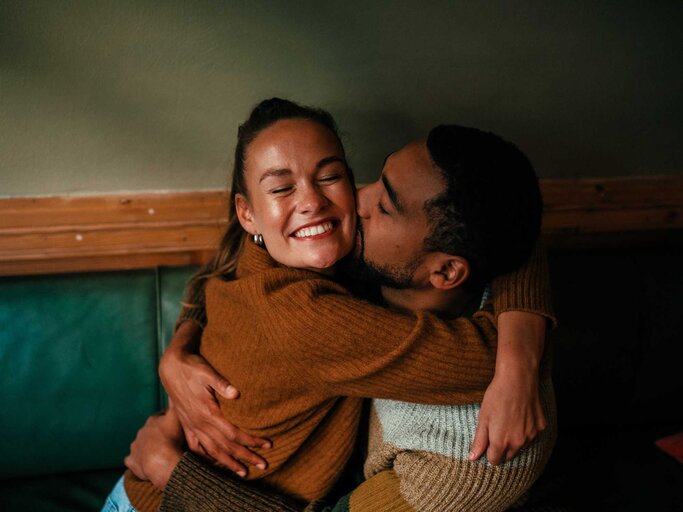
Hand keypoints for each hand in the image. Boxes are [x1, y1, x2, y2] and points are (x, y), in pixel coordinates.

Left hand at [124, 409, 183, 489]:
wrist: (162, 463)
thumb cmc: (171, 438)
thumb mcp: (177, 416)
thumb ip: (174, 402)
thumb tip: (172, 386)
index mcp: (152, 421)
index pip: (160, 416)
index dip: (167, 420)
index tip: (174, 424)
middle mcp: (141, 432)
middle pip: (150, 430)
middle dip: (157, 434)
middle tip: (169, 439)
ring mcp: (135, 447)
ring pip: (141, 444)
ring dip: (148, 447)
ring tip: (160, 453)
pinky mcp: (131, 461)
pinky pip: (133, 460)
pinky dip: (138, 461)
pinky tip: (146, 463)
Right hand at [159, 321, 270, 475]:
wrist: (171, 367)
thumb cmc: (193, 367)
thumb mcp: (207, 372)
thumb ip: (221, 383)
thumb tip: (236, 393)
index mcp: (208, 412)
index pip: (233, 433)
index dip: (250, 441)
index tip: (266, 445)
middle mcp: (199, 423)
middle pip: (225, 446)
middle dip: (245, 456)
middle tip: (263, 465)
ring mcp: (191, 425)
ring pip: (212, 450)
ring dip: (228, 462)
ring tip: (243, 472)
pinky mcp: (186, 424)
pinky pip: (196, 446)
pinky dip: (206, 457)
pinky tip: (214, 464)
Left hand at [467, 370, 545, 464]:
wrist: (517, 378)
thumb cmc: (497, 396)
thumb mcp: (483, 417)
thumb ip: (479, 440)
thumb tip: (472, 458)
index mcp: (501, 442)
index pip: (494, 460)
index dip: (489, 452)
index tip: (488, 441)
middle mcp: (518, 443)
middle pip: (508, 456)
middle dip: (502, 448)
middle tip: (497, 429)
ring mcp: (531, 435)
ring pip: (521, 447)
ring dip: (514, 440)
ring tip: (508, 420)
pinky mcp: (541, 427)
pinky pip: (532, 436)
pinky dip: (526, 431)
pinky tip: (520, 416)